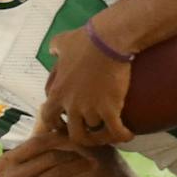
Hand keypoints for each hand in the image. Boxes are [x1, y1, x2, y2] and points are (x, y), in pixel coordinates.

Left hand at [38, 26, 133, 147]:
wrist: (108, 40)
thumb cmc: (85, 40)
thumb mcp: (62, 42)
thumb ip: (55, 48)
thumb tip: (54, 51)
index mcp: (57, 92)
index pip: (49, 118)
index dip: (56, 123)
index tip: (64, 123)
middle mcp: (71, 105)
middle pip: (73, 133)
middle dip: (82, 135)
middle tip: (90, 132)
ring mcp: (90, 109)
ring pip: (95, 133)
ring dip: (103, 133)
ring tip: (111, 131)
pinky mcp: (110, 109)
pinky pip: (115, 132)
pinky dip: (122, 136)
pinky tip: (128, 135)